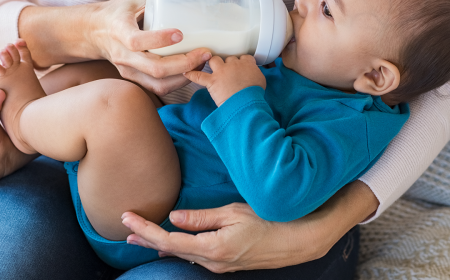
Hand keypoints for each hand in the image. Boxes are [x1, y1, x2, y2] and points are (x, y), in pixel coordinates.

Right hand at [88, 0, 211, 95]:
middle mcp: (122, 54)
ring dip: (185, 76)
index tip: (180, 34)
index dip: (159, 40)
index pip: (136, 41)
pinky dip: (178, 83)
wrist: (96, 31)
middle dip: (184, 63)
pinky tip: (191, 70)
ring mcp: (128, 69)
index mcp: (119, 30)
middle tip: (205, 53)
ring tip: (202, 63)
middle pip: (155, 68)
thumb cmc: (122, 10)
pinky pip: (158, 88)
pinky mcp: (134, 78)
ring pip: (159, 83)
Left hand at [121, 181, 377, 272]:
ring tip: (142, 236)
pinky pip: (195, 255)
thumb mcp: (233, 213)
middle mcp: (211, 261)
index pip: (169, 240)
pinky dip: (178, 247)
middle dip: (147, 239)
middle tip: (126, 230)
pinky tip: (172, 243)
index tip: (127, 219)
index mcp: (212, 248)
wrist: (296, 240)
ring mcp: (219, 265)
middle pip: (171, 250)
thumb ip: (201, 218)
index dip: (146, 230)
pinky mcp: (225, 262)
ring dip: (160, 244)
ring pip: (182, 254)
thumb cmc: (267, 220)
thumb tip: (174, 217)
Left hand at [184, 55, 265, 105]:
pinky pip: (198, 76)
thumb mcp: (261, 80)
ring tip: (212, 67)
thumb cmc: (255, 94)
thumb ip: (255, 74)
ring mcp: (221, 72)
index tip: (240, 66)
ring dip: (213, 63)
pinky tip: (187, 73)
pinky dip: (192, 75)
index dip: (241, 61)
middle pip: (228, 58)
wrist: (246, 102)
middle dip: (227, 64)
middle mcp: (233, 64)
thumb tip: (252, 75)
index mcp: (247, 63)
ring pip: (214, 60)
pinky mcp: (212, 81)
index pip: (243, 57)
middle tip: (228, 71)